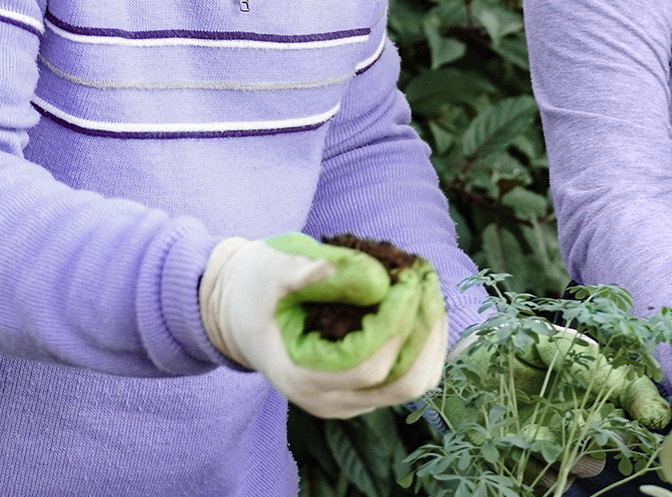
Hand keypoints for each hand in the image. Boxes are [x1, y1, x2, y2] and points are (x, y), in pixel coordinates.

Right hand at [199, 236, 446, 418]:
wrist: (239, 312)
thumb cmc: (254, 287)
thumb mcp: (271, 268)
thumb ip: (308, 271)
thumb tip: (362, 275)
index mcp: (302, 378)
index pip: (370, 367)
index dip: (398, 324)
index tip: (408, 279)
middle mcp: (329, 401)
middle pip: (404, 385)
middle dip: (426, 332)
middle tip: (426, 282)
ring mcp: (350, 401)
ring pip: (416, 383)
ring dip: (432, 337)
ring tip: (428, 287)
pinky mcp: (366, 391)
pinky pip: (412, 375)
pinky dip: (426, 343)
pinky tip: (423, 304)